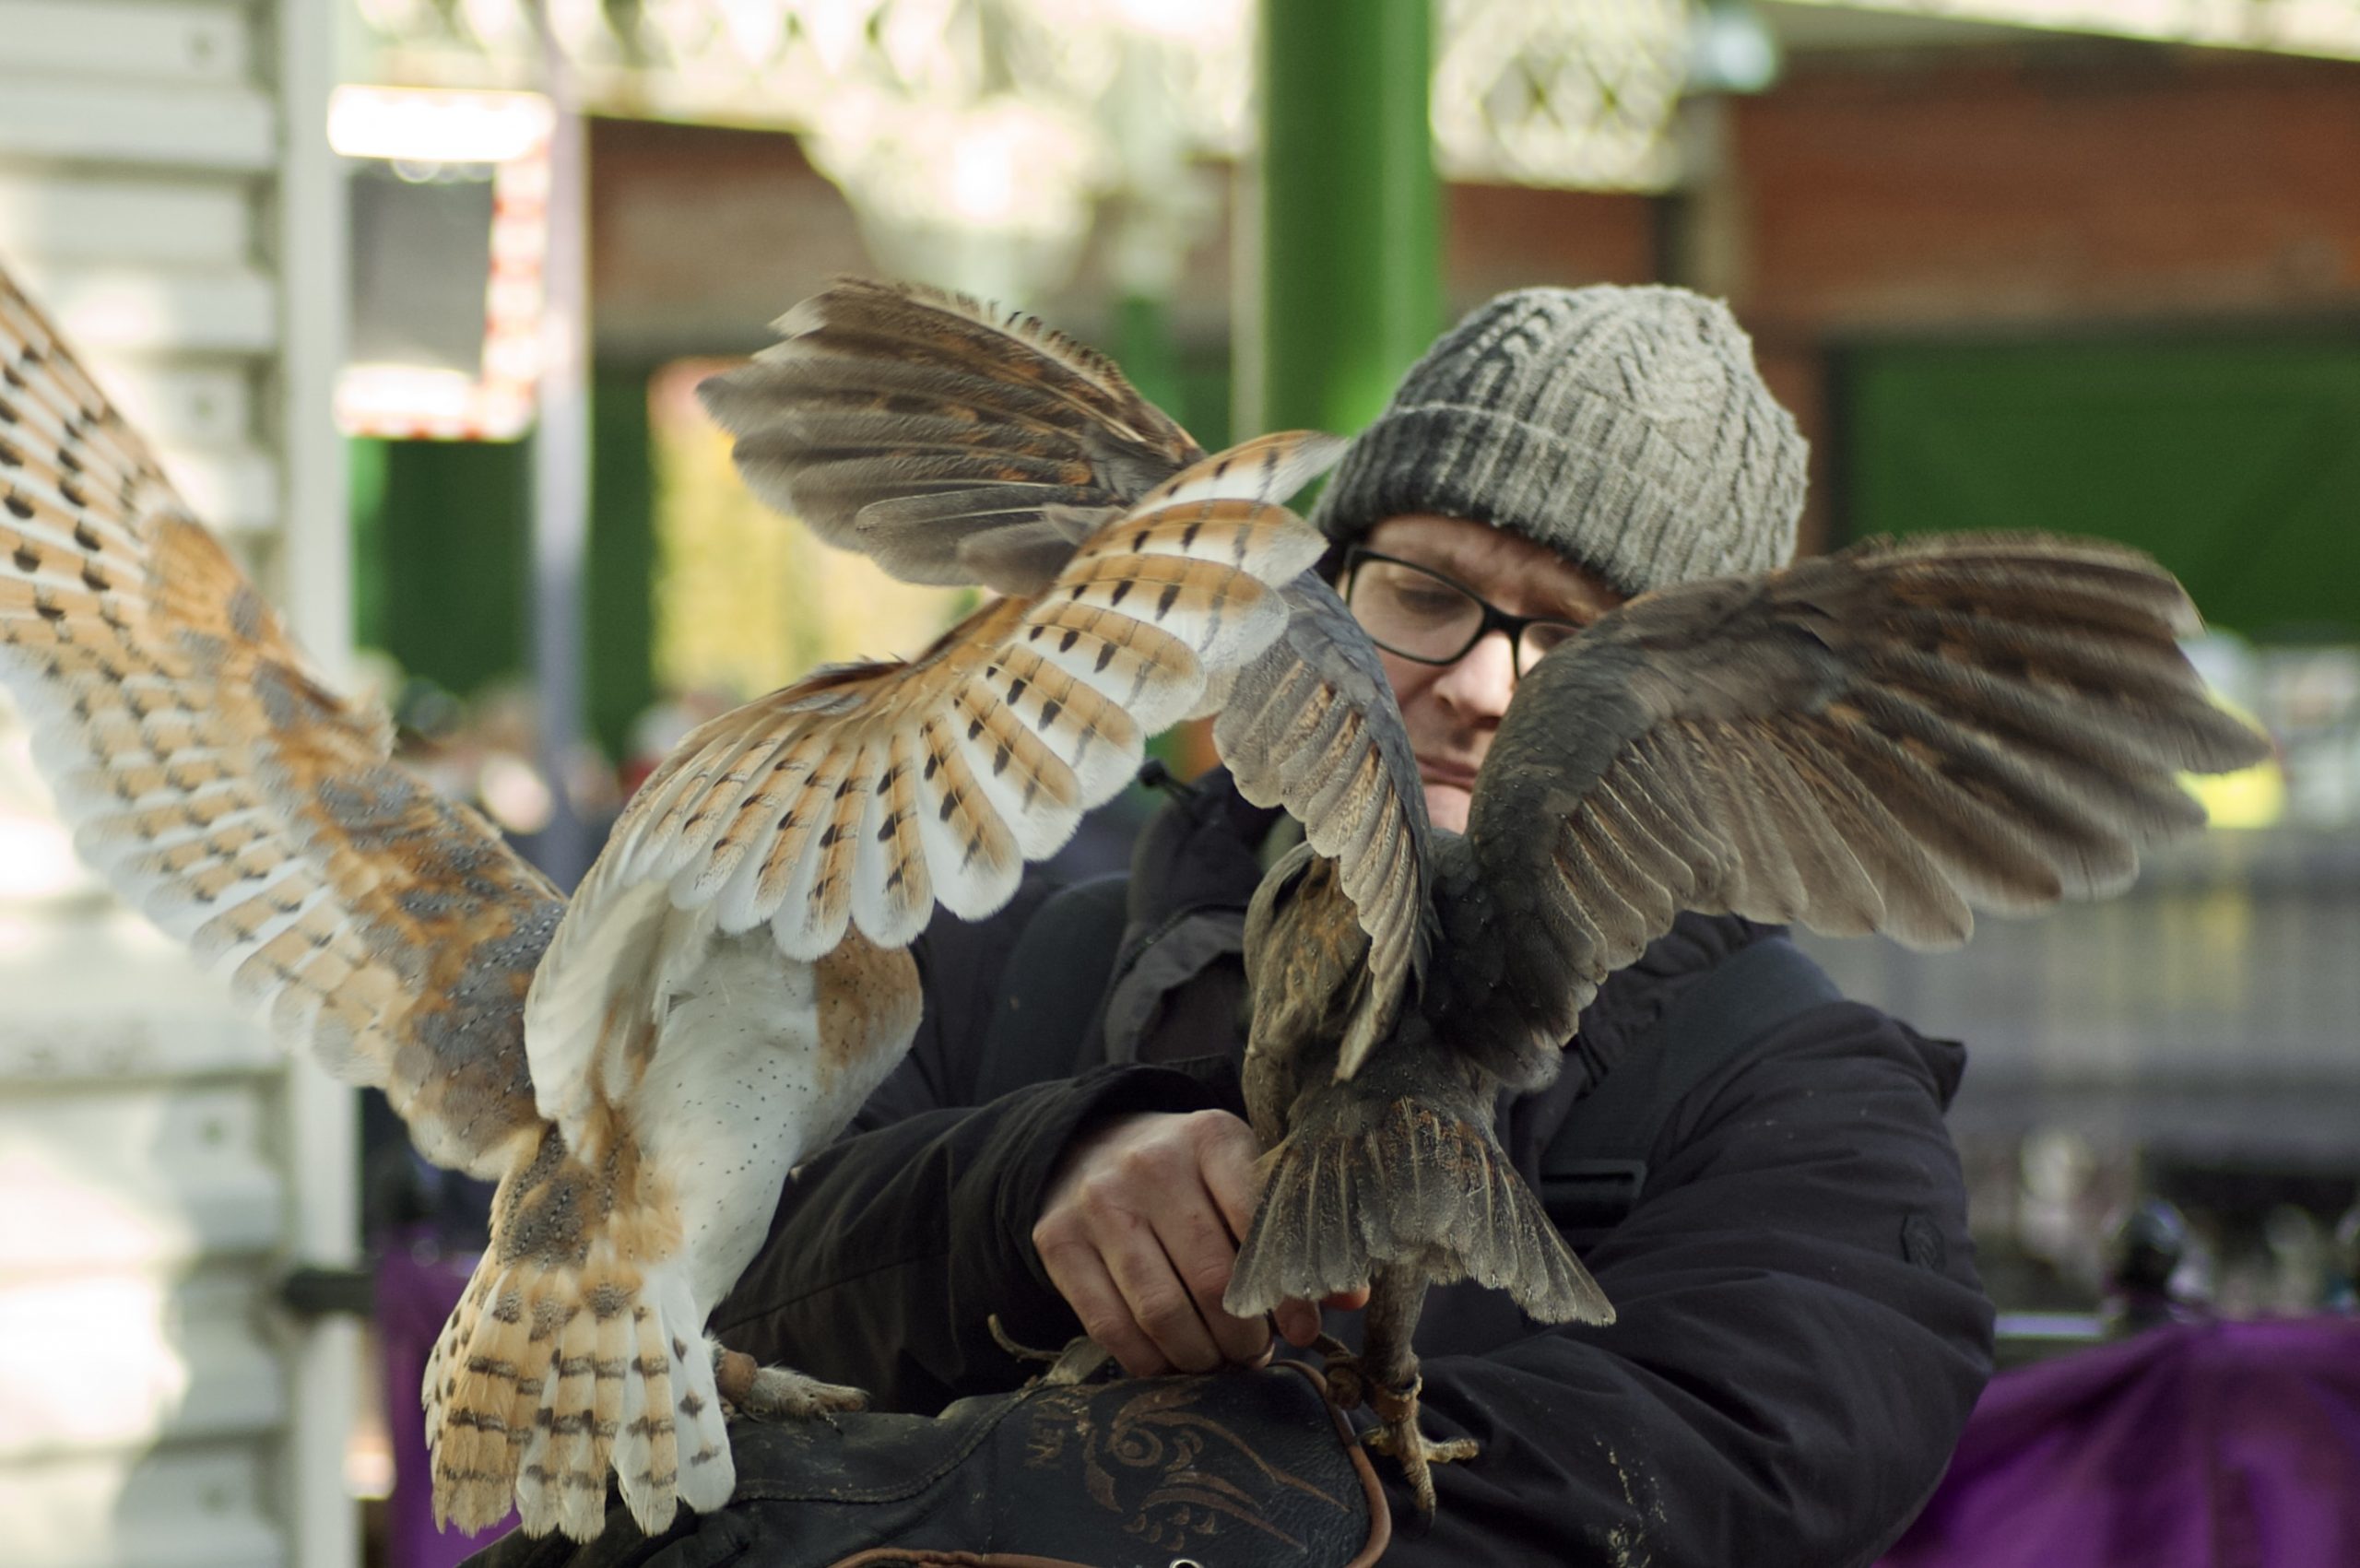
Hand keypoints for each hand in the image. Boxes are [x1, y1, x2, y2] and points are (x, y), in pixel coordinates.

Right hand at [1032, 1109, 1366, 1376]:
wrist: (1092, 1146)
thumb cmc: (1190, 1174)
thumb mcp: (1243, 1178)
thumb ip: (1295, 1230)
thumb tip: (1352, 1294)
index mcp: (1211, 1137)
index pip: (1259, 1224)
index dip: (1288, 1293)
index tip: (1302, 1331)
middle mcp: (1150, 1164)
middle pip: (1210, 1281)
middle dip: (1243, 1337)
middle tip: (1254, 1353)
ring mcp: (1098, 1202)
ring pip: (1160, 1311)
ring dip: (1200, 1356)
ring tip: (1219, 1361)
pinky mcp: (1057, 1240)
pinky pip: (1109, 1325)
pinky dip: (1148, 1361)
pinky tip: (1172, 1364)